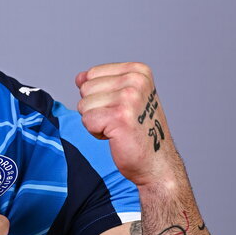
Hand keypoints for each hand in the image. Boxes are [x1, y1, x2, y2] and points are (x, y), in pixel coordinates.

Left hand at [75, 62, 180, 187]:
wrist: (156, 163)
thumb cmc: (139, 132)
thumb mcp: (123, 98)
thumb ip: (101, 84)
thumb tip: (79, 78)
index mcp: (138, 71)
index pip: (91, 74)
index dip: (97, 96)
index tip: (119, 109)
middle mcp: (136, 80)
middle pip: (85, 89)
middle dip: (95, 109)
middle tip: (119, 121)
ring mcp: (129, 97)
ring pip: (84, 105)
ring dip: (95, 122)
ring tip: (118, 128)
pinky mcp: (120, 117)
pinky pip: (87, 120)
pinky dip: (96, 132)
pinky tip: (115, 136)